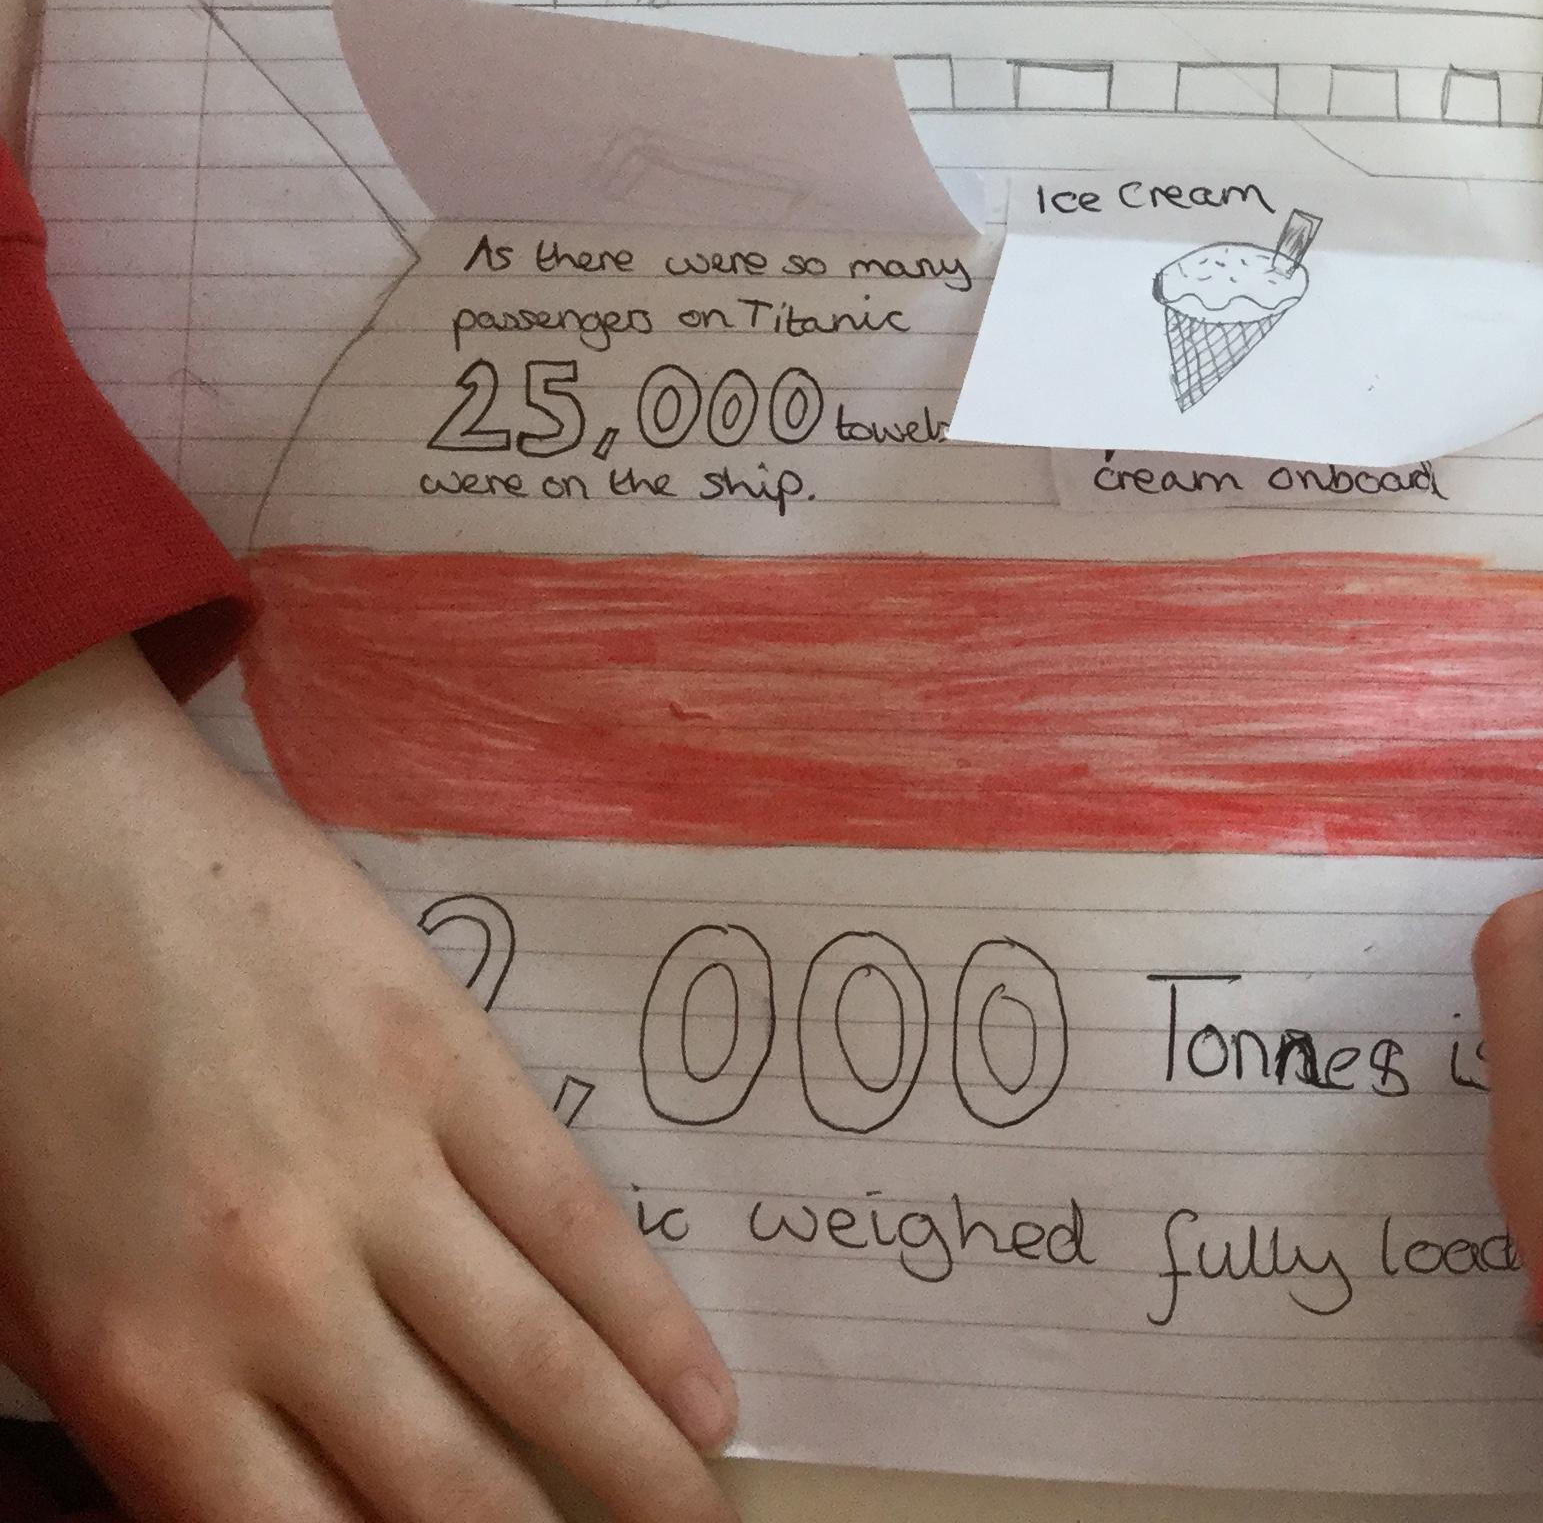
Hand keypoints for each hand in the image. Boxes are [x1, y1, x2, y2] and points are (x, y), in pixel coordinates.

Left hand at [0, 638, 736, 1522]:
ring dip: (635, 1468)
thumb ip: (157, 1423)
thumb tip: (287, 1504)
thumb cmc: (16, 1081)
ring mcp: (375, 1179)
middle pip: (447, 1487)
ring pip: (541, 1368)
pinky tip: (703, 1398)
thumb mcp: (38, 1299)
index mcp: (143, 1375)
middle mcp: (269, 1299)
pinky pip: (575, 1226)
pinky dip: (651, 1328)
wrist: (37, 855)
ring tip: (698, 1522)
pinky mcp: (451, 1075)